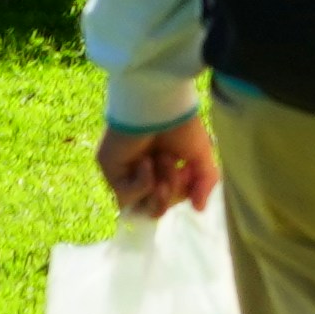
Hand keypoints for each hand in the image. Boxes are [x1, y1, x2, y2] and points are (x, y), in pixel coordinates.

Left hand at [97, 113, 218, 217]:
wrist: (160, 104)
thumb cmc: (181, 123)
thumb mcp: (201, 156)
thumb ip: (204, 184)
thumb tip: (199, 209)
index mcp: (160, 167)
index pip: (168, 199)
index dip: (180, 193)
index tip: (188, 172)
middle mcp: (140, 171)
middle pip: (153, 208)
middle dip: (170, 196)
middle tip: (177, 170)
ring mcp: (124, 171)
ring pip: (138, 206)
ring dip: (158, 190)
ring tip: (163, 162)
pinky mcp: (110, 169)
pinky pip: (125, 195)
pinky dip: (142, 183)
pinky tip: (146, 161)